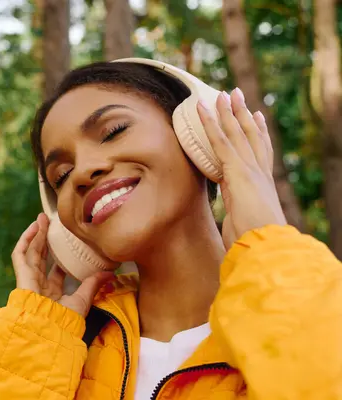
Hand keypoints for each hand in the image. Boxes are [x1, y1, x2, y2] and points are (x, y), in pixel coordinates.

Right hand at [11, 213, 115, 316]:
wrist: (49, 327)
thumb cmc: (65, 320)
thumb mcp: (83, 298)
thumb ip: (93, 284)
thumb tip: (110, 273)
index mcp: (52, 294)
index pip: (55, 271)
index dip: (60, 255)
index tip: (69, 242)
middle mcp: (39, 286)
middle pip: (41, 257)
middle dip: (45, 239)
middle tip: (51, 222)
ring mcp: (29, 280)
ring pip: (31, 252)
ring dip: (36, 234)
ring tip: (42, 218)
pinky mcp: (21, 275)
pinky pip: (20, 254)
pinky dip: (25, 240)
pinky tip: (34, 227)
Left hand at [197, 88, 286, 248]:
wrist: (264, 245)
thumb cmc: (254, 243)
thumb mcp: (244, 226)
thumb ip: (238, 219)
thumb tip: (232, 228)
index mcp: (262, 184)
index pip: (261, 152)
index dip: (258, 133)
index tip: (257, 117)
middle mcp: (258, 172)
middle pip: (250, 136)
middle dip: (243, 114)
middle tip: (237, 94)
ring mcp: (249, 169)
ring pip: (236, 133)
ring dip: (227, 111)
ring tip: (221, 93)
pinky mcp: (236, 170)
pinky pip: (220, 141)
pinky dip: (210, 123)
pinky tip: (201, 108)